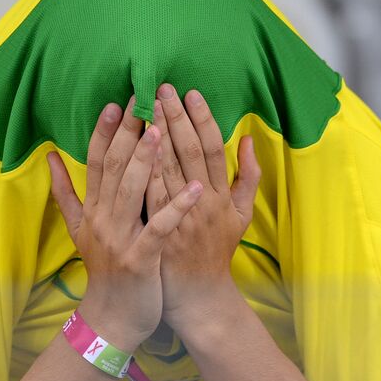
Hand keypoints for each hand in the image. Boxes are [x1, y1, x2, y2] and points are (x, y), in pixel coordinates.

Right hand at [48, 97, 202, 352]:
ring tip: (162, 131)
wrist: (110, 319)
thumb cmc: (105, 271)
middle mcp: (102, 220)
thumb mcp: (78, 230)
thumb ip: (65, 192)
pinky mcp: (141, 260)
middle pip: (113, 168)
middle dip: (128, 133)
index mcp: (92, 210)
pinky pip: (159, 229)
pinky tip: (195, 188)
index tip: (117, 102)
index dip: (104, 131)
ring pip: (132, 192)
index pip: (96, 162)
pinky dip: (177, 208)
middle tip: (144, 100)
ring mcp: (120, 239)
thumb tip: (50, 156)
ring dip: (146, 160)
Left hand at [147, 84, 260, 336]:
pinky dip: (141, 170)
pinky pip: (149, 195)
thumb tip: (249, 139)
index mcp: (223, 195)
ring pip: (167, 169)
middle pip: (189, 152)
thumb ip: (249, 176)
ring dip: (155, 136)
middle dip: (175, 117)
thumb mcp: (242, 215)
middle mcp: (204, 203)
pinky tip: (131, 147)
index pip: (214, 148)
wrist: (198, 293)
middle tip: (161, 87)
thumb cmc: (217, 251)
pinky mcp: (160, 231)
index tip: (190, 93)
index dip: (203, 119)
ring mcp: (181, 217)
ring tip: (143, 106)